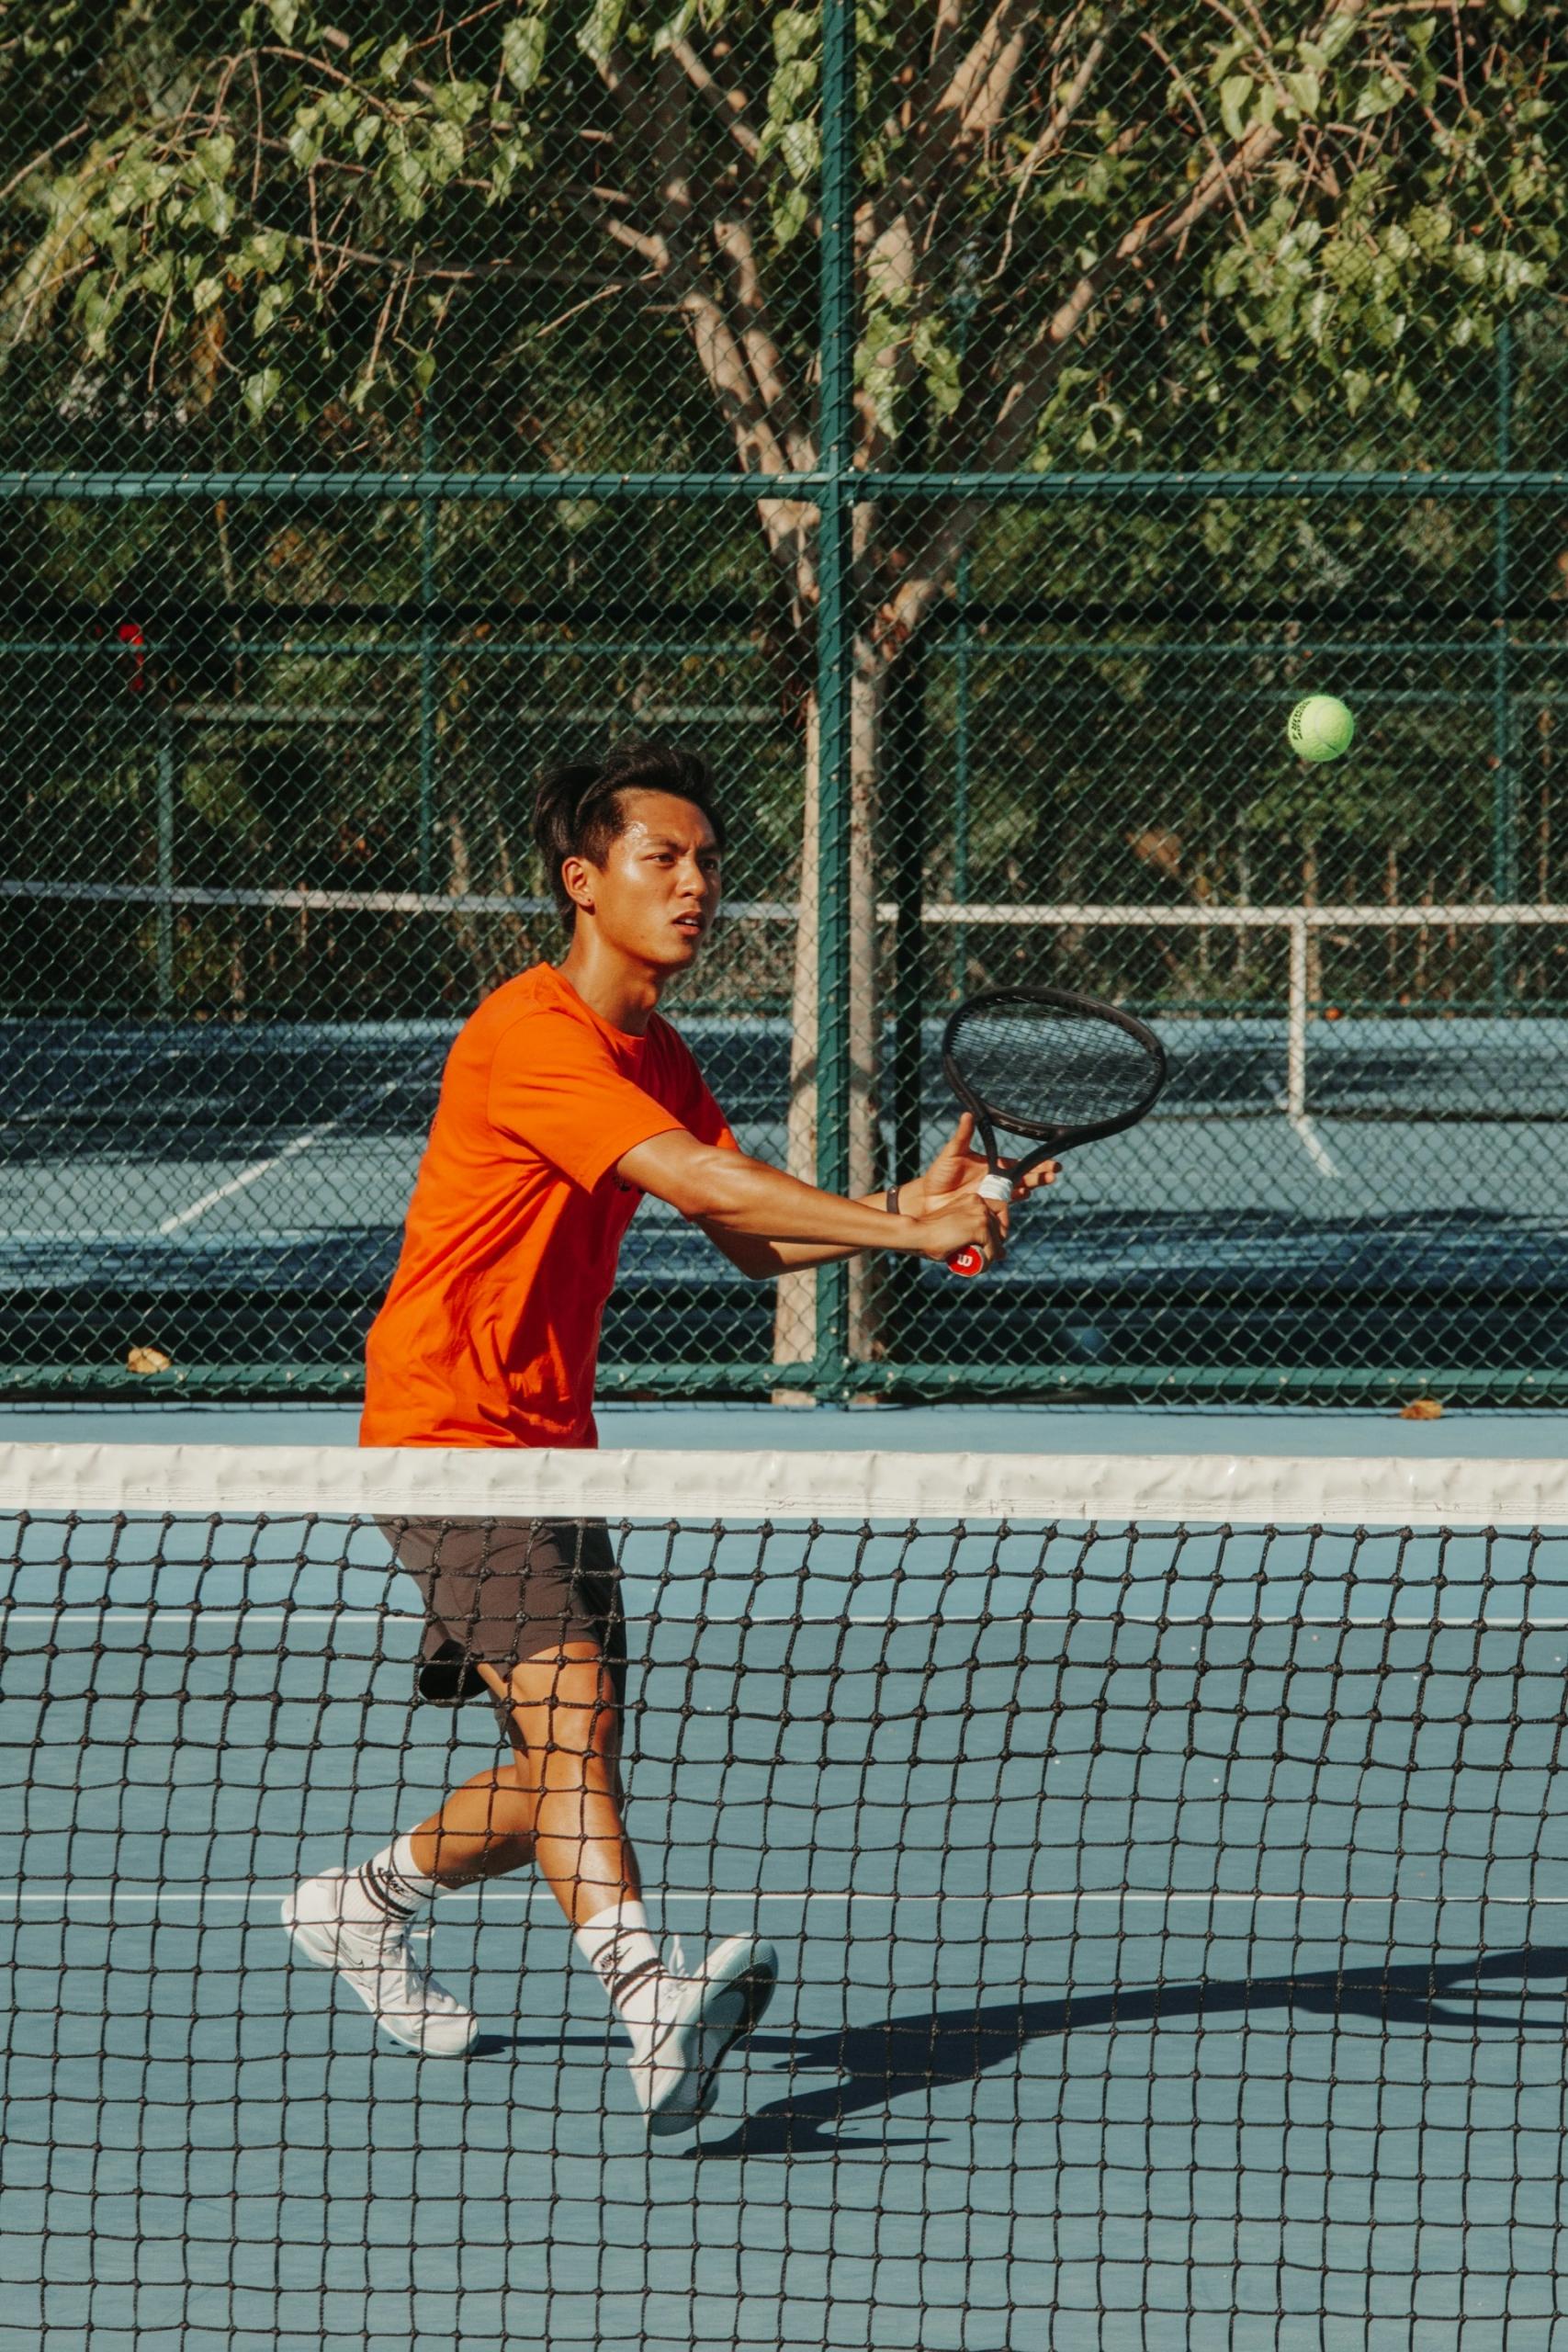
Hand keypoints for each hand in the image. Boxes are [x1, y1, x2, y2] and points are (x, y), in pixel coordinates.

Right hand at [907, 1187, 1007, 1268]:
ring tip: (977, 1263)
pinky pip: (993, 1250)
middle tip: (982, 1255)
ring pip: (998, 1241)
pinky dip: (988, 1261)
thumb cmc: (931, 1234)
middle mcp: (980, 1203)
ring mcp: (981, 1215)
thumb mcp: (957, 1229)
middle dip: (996, 1243)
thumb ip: (975, 1234)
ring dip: (991, 1255)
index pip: (1000, 1212)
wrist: (917, 1233)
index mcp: (973, 1198)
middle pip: (1002, 1228)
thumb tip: (1002, 1253)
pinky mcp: (980, 1228)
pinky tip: (978, 1266)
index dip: (998, 1229)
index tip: (988, 1241)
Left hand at [915, 1112, 1058, 1211]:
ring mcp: (992, 1196)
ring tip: (1042, 1183)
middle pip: (1023, 1178)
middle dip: (1039, 1175)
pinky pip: (1003, 1208)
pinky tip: (1023, 1197)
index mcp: (992, 1166)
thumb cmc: (939, 1174)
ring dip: (1029, 1187)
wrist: (927, 1199)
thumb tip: (968, 1114)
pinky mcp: (986, 1209)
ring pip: (1017, 1192)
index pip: (1018, 1164)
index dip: (1035, 1163)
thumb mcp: (952, 1152)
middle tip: (1053, 1174)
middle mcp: (996, 1181)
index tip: (1051, 1162)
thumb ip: (962, 1136)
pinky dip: (1013, 1202)